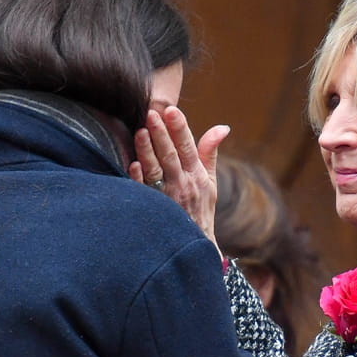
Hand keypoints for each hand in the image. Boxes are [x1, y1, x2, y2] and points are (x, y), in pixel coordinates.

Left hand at [128, 106, 228, 245]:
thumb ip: (210, 152)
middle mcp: (183, 185)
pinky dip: (139, 179)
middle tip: (152, 113)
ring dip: (147, 151)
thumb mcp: (211, 182)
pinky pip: (144, 192)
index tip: (172, 110)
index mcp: (197, 175)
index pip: (189, 147)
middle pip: (170, 156)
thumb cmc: (201, 210)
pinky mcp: (153, 209)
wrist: (193, 246)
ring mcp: (167, 198)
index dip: (180, 128)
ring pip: (155, 171)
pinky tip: (134, 164)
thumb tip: (222, 127)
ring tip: (140, 132)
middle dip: (162, 134)